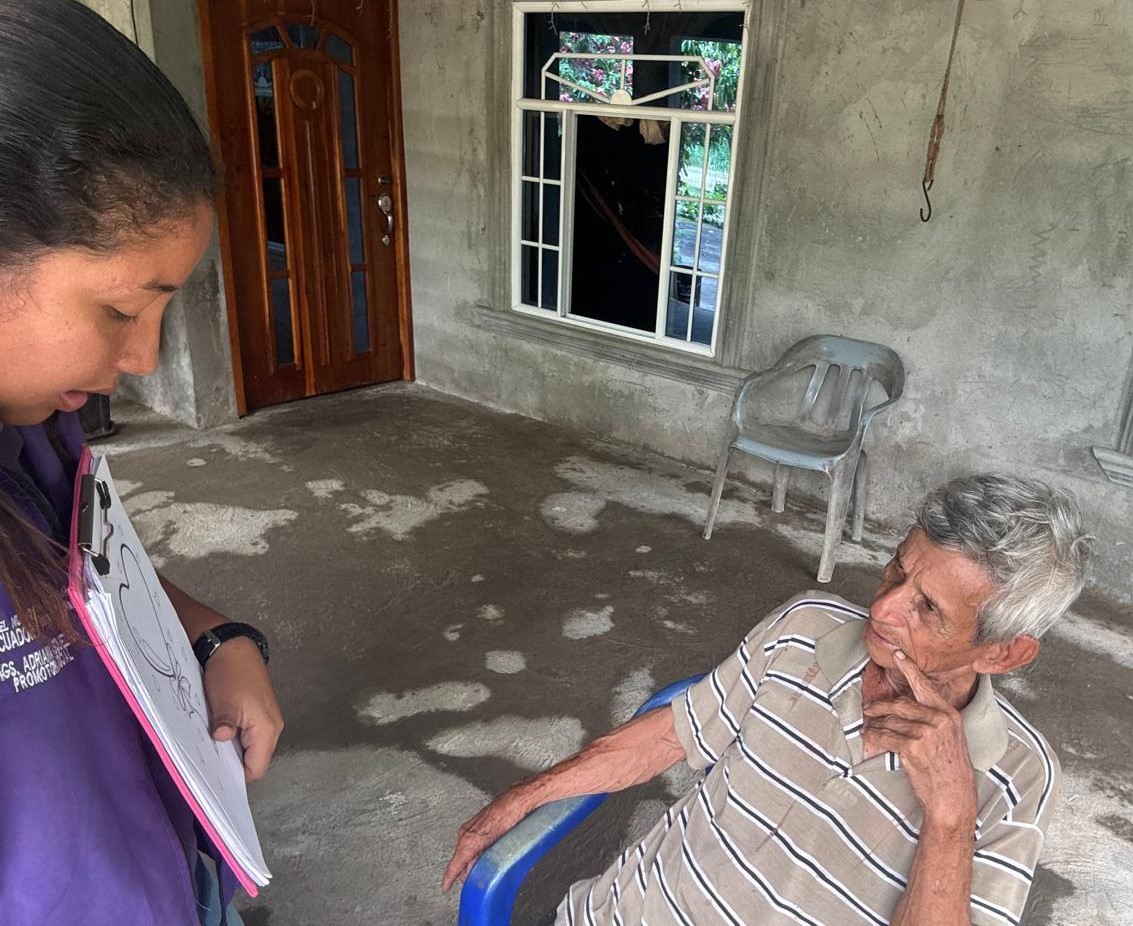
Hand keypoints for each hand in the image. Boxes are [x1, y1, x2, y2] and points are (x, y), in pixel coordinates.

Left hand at [203, 638, 283, 781]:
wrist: (234, 647)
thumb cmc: (231, 674)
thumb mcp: (224, 702)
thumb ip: (225, 725)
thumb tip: (221, 741)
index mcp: (268, 729)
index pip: (256, 769)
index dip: (236, 775)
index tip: (215, 773)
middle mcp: (273, 727)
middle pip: (256, 759)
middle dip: (234, 762)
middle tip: (210, 759)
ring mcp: (268, 719)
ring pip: (252, 746)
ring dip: (234, 748)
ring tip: (214, 743)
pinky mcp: (260, 711)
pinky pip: (250, 734)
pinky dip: (236, 736)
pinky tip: (221, 729)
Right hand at [441, 784, 533, 892]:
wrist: (516, 799)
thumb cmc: (510, 816)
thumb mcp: (498, 846)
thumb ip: (483, 861)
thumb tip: (475, 872)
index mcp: (469, 839)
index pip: (455, 863)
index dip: (449, 877)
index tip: (445, 886)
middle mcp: (465, 832)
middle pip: (460, 859)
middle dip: (466, 869)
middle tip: (477, 875)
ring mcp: (469, 826)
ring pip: (465, 851)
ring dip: (471, 859)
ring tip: (484, 862)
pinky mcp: (475, 823)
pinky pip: (469, 842)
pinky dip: (474, 850)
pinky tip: (485, 851)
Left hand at [862, 651, 976, 826]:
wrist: (953, 797)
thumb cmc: (950, 771)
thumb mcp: (950, 739)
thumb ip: (932, 720)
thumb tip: (905, 710)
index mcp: (950, 715)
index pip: (925, 686)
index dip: (909, 669)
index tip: (898, 655)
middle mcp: (939, 720)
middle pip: (901, 704)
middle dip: (880, 706)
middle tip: (869, 708)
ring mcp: (926, 732)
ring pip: (891, 721)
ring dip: (875, 724)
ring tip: (868, 728)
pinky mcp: (913, 746)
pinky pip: (886, 736)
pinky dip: (875, 737)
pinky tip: (870, 738)